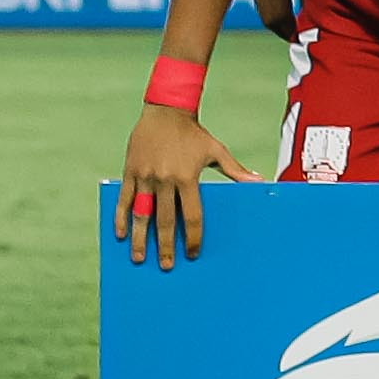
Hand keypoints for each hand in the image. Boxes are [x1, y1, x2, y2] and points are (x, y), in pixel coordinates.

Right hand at [115, 103, 257, 268]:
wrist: (166, 111)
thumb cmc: (194, 134)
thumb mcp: (216, 150)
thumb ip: (234, 170)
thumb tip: (259, 182)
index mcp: (187, 178)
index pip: (192, 215)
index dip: (193, 236)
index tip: (193, 253)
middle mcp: (165, 180)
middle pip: (166, 220)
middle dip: (166, 246)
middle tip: (167, 266)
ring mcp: (145, 177)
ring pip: (141, 214)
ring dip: (140, 238)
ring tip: (139, 258)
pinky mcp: (130, 172)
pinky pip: (124, 199)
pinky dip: (121, 217)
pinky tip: (120, 234)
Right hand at [246, 0, 315, 34]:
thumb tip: (328, 2)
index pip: (278, 17)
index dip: (291, 32)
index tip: (305, 41)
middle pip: (268, 16)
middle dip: (284, 30)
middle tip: (303, 40)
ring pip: (264, 5)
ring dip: (278, 18)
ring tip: (297, 27)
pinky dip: (274, 5)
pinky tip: (289, 6)